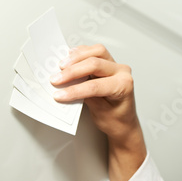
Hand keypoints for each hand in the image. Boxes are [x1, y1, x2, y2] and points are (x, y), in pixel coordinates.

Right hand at [50, 44, 145, 180]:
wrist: (126, 127)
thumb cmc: (116, 124)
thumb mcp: (99, 114)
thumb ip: (87, 97)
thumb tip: (69, 86)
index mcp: (125, 86)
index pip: (97, 84)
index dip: (76, 88)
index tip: (58, 92)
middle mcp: (125, 74)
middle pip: (96, 64)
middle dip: (73, 70)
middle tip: (55, 78)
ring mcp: (120, 68)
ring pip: (97, 53)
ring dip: (77, 57)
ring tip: (60, 66)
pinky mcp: (113, 66)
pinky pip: (97, 54)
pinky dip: (81, 54)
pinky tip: (69, 60)